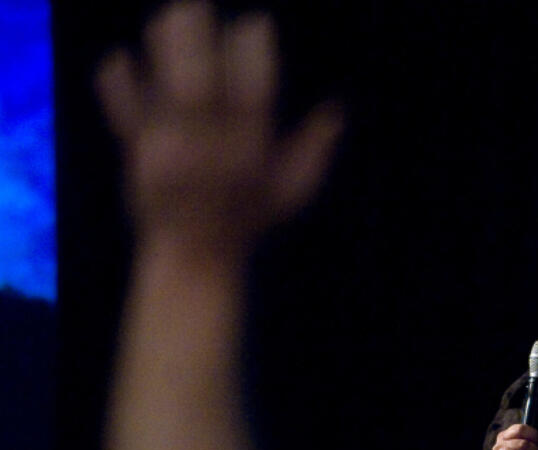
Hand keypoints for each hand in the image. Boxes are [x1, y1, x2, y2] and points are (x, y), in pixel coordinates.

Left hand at [95, 1, 342, 262]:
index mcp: (250, 145)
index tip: (254, 22)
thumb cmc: (248, 219)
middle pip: (198, 75)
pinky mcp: (136, 148)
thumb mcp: (291, 191)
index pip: (254, 83)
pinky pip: (121, 106)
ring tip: (170, 21)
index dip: (254, 43)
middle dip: (197, 31)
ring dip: (162, 43)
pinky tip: (124, 59)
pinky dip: (118, 77)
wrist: (194, 254)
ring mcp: (169, 142)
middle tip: (199, 5)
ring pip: (161, 82)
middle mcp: (209, 140)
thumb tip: (337, 111)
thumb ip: (313, 150)